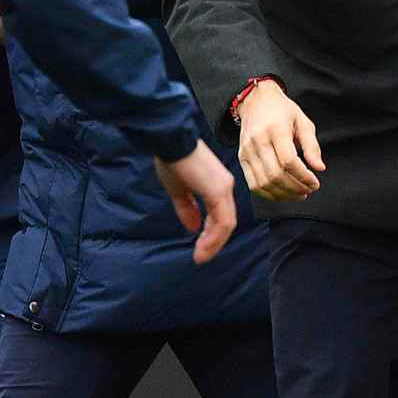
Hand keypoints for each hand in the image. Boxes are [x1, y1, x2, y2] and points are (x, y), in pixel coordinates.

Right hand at [151, 143, 240, 263]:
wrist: (170, 141)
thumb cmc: (172, 159)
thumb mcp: (178, 189)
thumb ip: (187, 208)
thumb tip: (193, 228)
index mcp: (217, 184)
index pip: (221, 215)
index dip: (212, 233)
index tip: (201, 247)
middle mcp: (225, 186)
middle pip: (226, 222)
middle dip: (214, 242)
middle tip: (202, 257)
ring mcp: (224, 189)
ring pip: (226, 224)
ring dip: (214, 244)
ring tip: (201, 257)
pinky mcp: (218, 191)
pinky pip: (222, 221)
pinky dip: (213, 237)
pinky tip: (202, 248)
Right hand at [235, 79, 325, 202]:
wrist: (255, 101)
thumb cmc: (283, 111)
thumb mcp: (303, 122)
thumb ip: (312, 145)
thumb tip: (320, 168)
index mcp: (275, 129)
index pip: (288, 161)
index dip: (303, 176)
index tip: (315, 183)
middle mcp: (258, 141)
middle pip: (275, 174)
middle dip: (295, 188)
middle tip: (309, 190)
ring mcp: (247, 151)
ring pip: (264, 183)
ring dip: (283, 194)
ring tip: (298, 194)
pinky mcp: (242, 158)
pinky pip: (253, 184)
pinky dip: (269, 194)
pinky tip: (282, 194)